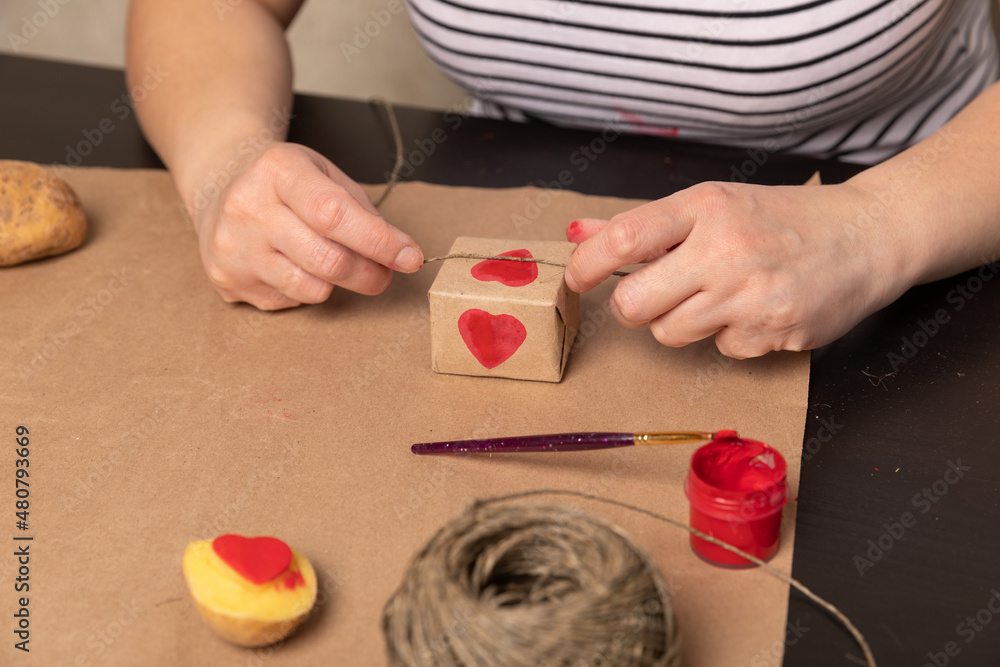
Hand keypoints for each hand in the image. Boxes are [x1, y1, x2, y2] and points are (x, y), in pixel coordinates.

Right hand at [190, 142, 421, 309]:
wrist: (217, 186)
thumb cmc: (282, 182)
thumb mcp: (321, 173)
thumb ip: (359, 209)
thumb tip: (397, 254)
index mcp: (278, 171)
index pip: (335, 214)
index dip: (379, 241)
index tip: (410, 256)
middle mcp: (249, 208)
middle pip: (327, 259)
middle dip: (369, 273)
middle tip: (384, 274)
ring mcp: (234, 247)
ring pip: (311, 288)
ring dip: (339, 284)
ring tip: (336, 265)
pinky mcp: (228, 279)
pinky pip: (289, 300)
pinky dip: (305, 288)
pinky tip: (293, 264)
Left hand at [564, 181, 912, 358]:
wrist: (868, 236)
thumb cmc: (781, 219)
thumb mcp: (713, 205)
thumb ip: (643, 224)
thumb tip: (576, 231)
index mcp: (705, 207)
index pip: (623, 238)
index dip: (586, 264)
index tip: (576, 276)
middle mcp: (725, 250)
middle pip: (634, 303)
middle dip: (631, 307)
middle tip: (648, 297)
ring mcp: (751, 295)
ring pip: (668, 334)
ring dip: (679, 323)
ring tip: (715, 297)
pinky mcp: (774, 332)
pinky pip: (720, 351)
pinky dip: (730, 336)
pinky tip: (756, 310)